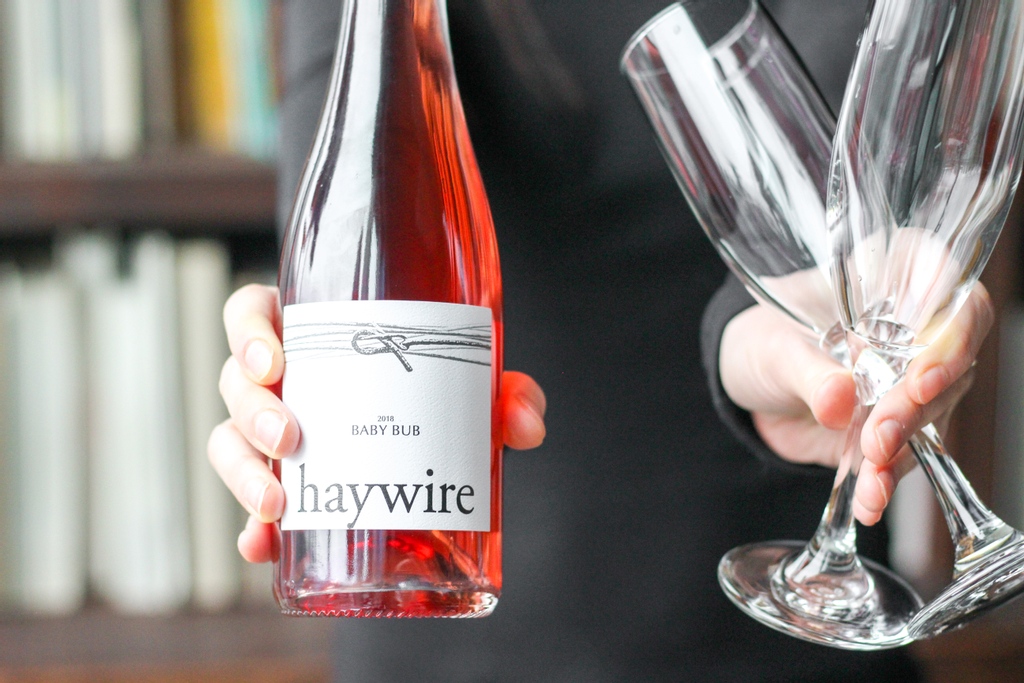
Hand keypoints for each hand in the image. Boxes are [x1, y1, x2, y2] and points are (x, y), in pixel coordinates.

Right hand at [208, 284, 546, 561]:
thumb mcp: (472, 389)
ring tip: (278, 504)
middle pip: (236, 382)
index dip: (248, 331)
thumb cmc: (442, 399)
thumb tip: (524, 424)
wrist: (440, 457)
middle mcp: (284, 383)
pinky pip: (248, 507)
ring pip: (229, 444)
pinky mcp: (283, 488)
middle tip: (291, 439)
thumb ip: (506, 394)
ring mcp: (272, 436)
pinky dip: (252, 529)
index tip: (273, 359)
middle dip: (252, 412)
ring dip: (242, 473)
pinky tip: (263, 546)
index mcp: (314, 337)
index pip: (251, 313)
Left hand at [719, 284, 992, 525]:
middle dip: (918, 402)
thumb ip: (806, 370)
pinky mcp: (899, 425)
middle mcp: (912, 325)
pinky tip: (872, 498)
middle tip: (881, 431)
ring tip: (872, 470)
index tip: (925, 372)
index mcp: (885, 278)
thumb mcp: (771, 348)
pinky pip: (910, 452)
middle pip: (949, 356)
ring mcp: (911, 378)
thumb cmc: (760, 342)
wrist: (747, 390)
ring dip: (906, 443)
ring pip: (936, 409)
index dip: (950, 328)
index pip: (946, 282)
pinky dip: (889, 479)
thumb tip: (840, 400)